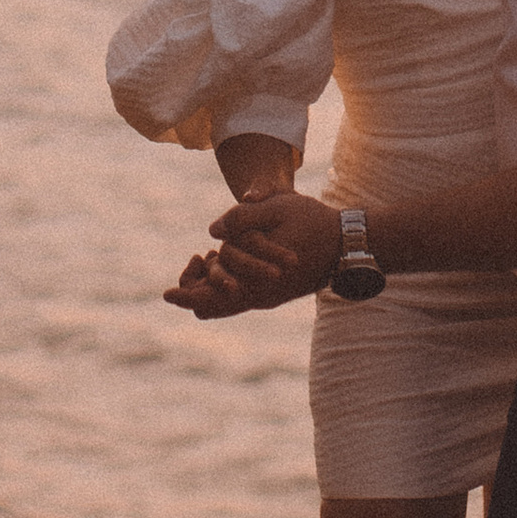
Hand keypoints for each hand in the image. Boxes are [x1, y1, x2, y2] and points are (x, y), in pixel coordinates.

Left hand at [162, 192, 343, 315]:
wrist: (349, 243)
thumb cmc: (315, 223)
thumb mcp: (278, 209)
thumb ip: (243, 218)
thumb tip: (213, 232)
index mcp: (258, 283)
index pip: (212, 301)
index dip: (186, 296)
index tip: (167, 293)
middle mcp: (261, 298)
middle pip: (214, 309)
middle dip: (194, 289)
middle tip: (194, 259)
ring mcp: (268, 298)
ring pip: (227, 305)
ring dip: (210, 285)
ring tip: (204, 257)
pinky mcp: (274, 293)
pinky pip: (240, 297)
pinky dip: (226, 284)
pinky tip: (224, 259)